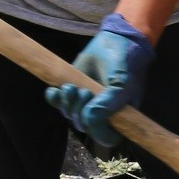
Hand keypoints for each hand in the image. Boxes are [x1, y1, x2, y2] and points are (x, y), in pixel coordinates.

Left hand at [46, 13, 155, 149]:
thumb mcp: (121, 87)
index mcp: (119, 116)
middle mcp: (101, 112)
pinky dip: (53, 98)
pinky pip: (57, 103)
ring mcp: (85, 102)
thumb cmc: (125, 65)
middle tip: (84, 91)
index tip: (93, 118)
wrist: (115, 41)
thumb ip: (106, 107)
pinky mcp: (71, 90)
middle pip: (84, 125)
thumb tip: (87, 119)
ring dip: (67, 102)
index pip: (106, 137)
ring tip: (71, 86)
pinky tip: (54, 90)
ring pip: (69, 114)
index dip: (98, 131)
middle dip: (80, 110)